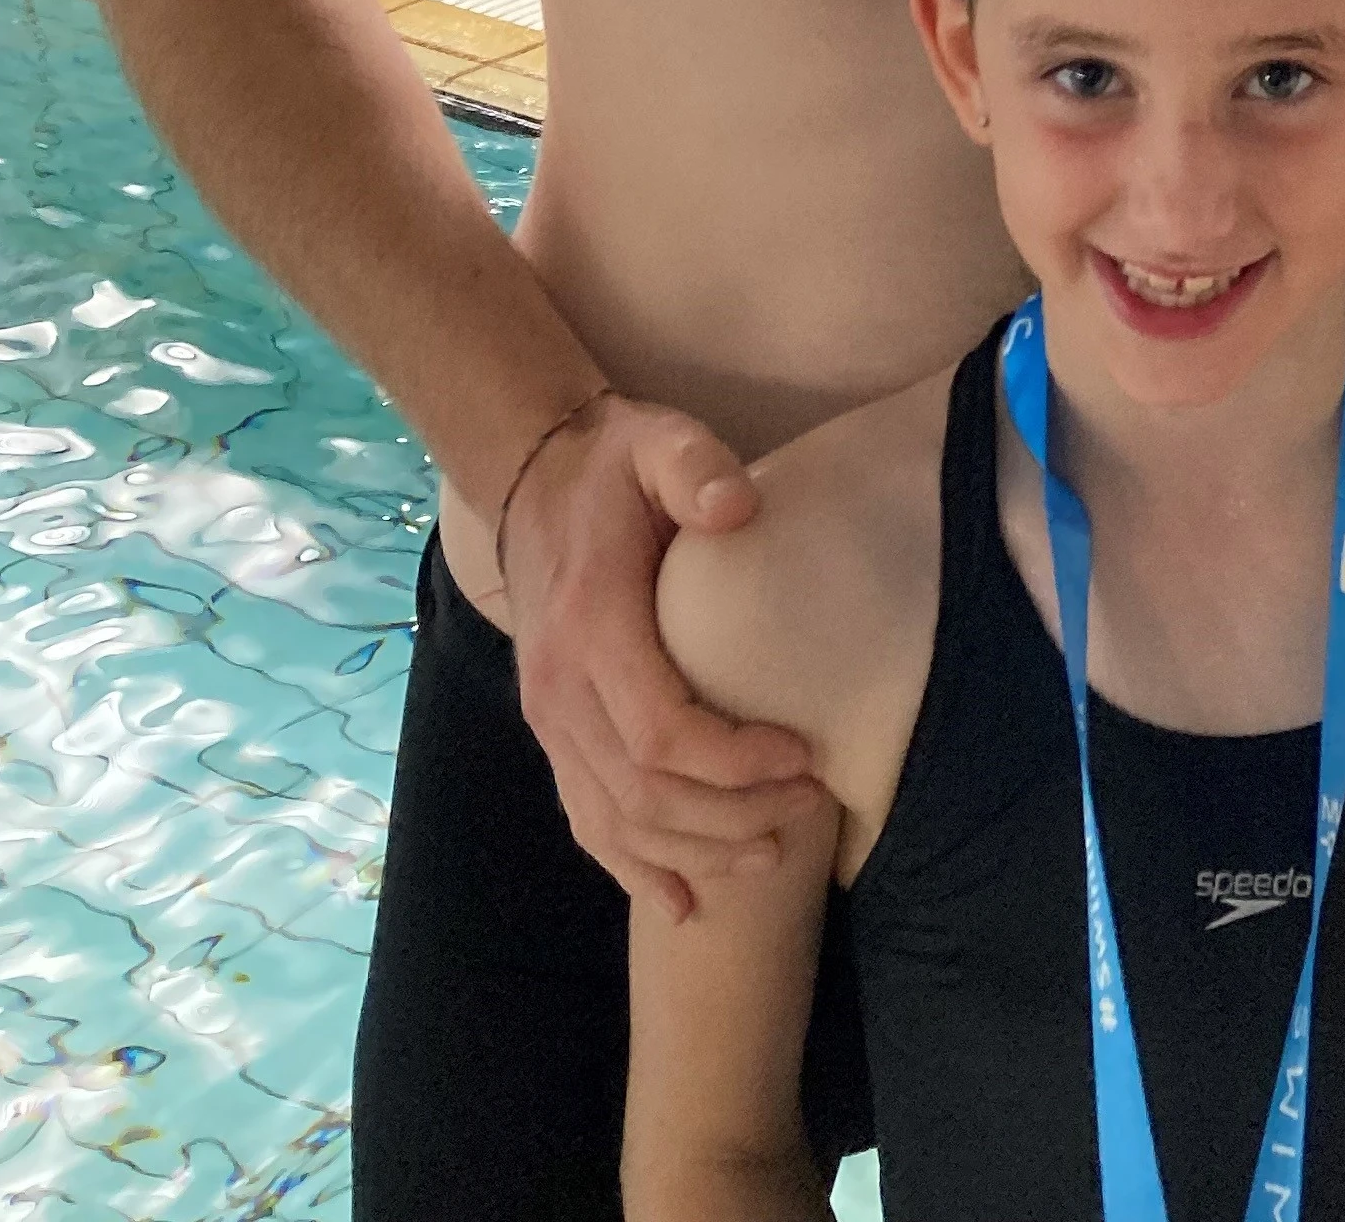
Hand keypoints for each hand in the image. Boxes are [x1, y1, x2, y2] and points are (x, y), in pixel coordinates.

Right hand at [499, 393, 827, 920]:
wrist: (533, 481)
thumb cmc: (614, 467)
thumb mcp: (658, 442)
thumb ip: (695, 467)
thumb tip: (738, 506)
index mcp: (592, 628)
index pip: (661, 732)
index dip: (734, 761)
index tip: (804, 754)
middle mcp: (559, 691)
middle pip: (646, 794)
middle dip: (733, 816)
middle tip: (811, 806)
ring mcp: (549, 721)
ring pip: (617, 822)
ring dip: (695, 853)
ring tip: (771, 855)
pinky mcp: (552, 734)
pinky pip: (586, 820)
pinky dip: (634, 868)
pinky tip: (683, 902)